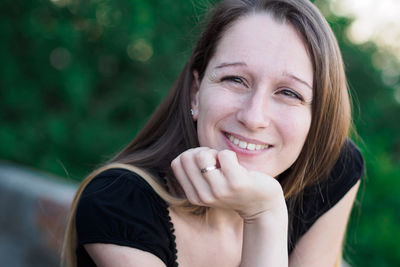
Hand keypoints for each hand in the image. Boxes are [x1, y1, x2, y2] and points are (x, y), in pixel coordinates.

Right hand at [171, 147, 285, 220]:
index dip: (191, 155)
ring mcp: (219, 190)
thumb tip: (187, 154)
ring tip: (227, 164)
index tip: (206, 163)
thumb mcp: (210, 185)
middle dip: (203, 152)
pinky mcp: (236, 183)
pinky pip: (225, 154)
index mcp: (194, 196)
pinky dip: (231, 155)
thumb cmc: (235, 187)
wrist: (263, 205)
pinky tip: (239, 167)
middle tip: (217, 162)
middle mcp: (204, 196)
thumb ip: (195, 173)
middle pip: (187, 156)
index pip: (176, 163)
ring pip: (202, 155)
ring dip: (216, 153)